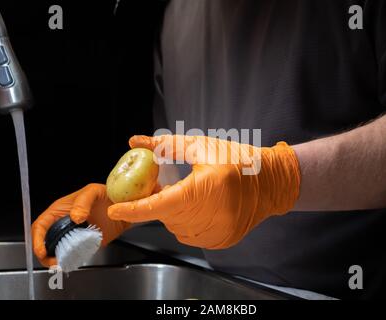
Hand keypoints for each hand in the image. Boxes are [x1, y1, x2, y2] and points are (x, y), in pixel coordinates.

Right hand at [31, 183, 130, 266]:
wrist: (123, 208)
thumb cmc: (106, 195)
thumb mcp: (93, 191)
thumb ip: (83, 202)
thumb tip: (76, 217)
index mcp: (59, 211)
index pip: (40, 225)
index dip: (37, 239)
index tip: (42, 250)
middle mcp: (64, 224)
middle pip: (45, 242)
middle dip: (45, 254)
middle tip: (54, 262)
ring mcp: (73, 235)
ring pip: (57, 250)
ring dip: (57, 259)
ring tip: (63, 263)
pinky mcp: (84, 244)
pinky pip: (73, 255)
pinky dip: (71, 260)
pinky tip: (74, 261)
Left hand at [108, 135, 300, 248]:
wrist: (269, 182)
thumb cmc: (236, 160)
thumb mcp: (201, 146)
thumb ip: (166, 146)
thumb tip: (137, 142)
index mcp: (202, 190)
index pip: (159, 205)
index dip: (134, 208)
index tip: (116, 207)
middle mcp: (209, 215)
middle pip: (166, 215)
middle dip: (160, 202)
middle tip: (165, 186)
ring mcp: (216, 232)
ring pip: (177, 227)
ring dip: (174, 212)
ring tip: (189, 194)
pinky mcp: (221, 241)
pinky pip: (191, 235)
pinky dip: (187, 222)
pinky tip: (200, 208)